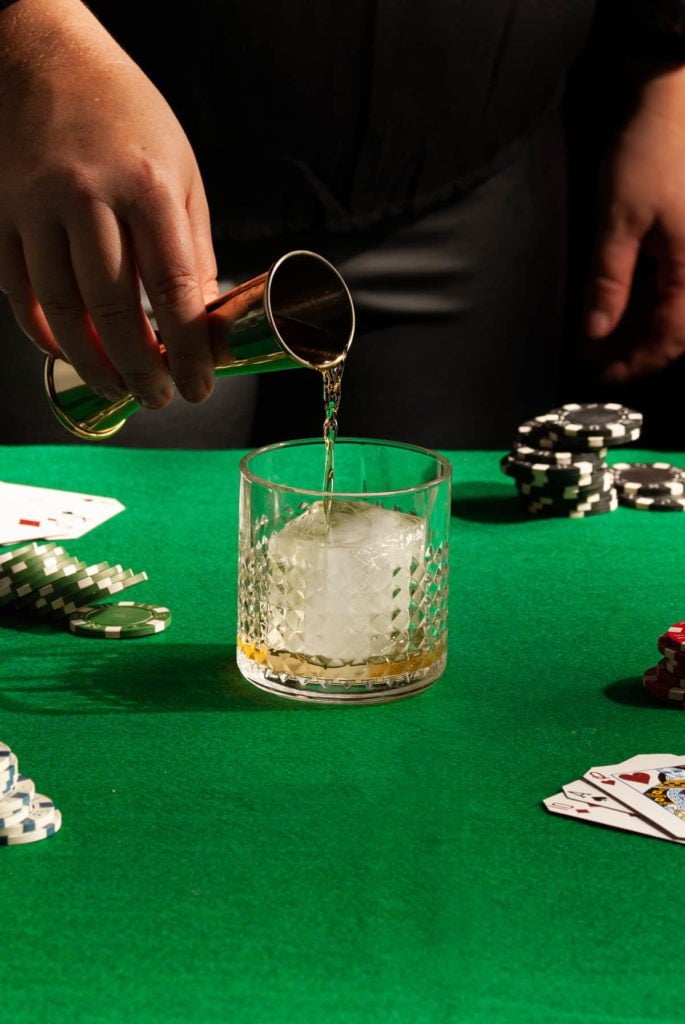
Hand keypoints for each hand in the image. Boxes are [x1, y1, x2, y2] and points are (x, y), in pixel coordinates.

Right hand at [0, 0, 217, 407]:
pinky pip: (20, 291)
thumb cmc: (124, 114)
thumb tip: (200, 321)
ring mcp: (34, 205)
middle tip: (158, 398)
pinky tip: (68, 351)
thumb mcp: (181, 172)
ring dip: (91, 363)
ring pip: (61, 310)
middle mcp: (87, 196)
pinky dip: (44, 332)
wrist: (41, 55)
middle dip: (141, 369)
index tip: (197, 387)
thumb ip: (193, 248)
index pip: (174, 291)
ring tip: (116, 389)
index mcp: (148, 186)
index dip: (188, 352)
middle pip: (114, 311)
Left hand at [584, 63, 684, 382]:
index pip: (668, 339)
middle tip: (594, 362)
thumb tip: (597, 333)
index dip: (635, 364)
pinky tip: (616, 305)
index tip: (602, 378)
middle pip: (674, 330)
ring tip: (598, 338)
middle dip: (634, 351)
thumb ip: (610, 281)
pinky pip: (669, 285)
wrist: (669, 99)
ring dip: (636, 328)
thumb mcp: (619, 222)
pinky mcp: (682, 239)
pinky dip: (642, 300)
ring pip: (672, 309)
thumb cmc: (648, 155)